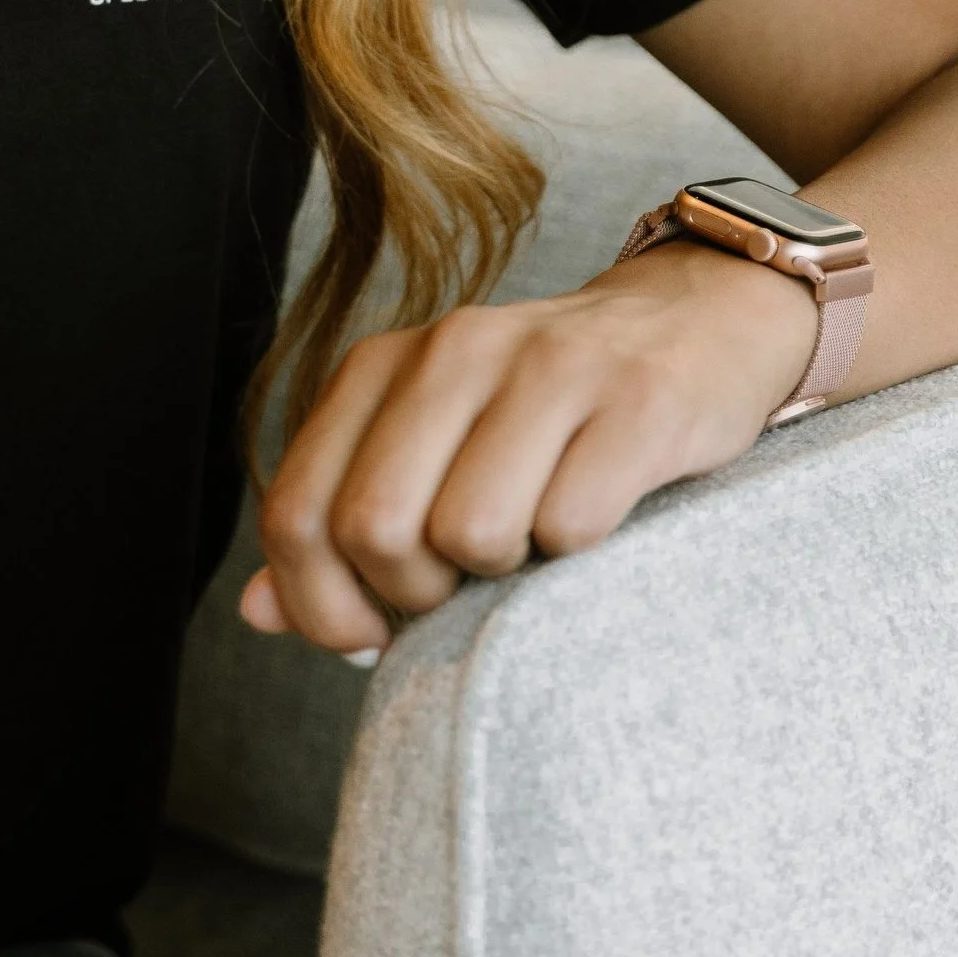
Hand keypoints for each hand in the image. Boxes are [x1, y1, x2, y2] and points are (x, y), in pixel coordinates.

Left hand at [242, 241, 821, 654]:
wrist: (700, 323)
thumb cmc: (550, 414)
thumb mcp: (434, 448)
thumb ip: (341, 522)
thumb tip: (258, 614)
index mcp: (383, 367)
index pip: (298, 514)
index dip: (322, 605)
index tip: (372, 633)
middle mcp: (453, 352)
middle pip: (374, 528)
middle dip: (413, 596)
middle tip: (464, 590)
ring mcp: (548, 369)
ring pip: (470, 532)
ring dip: (503, 577)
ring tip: (533, 547)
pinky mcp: (639, 401)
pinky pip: (571, 524)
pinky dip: (578, 557)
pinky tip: (597, 526)